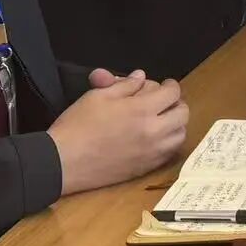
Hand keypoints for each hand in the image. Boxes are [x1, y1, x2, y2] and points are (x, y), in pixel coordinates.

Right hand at [48, 70, 188, 196]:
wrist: (63, 162)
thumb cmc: (77, 125)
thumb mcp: (98, 96)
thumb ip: (125, 85)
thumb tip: (141, 77)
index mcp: (142, 110)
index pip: (173, 93)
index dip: (171, 85)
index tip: (165, 85)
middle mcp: (154, 132)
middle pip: (183, 114)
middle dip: (176, 104)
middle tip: (163, 102)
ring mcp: (152, 153)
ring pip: (180, 135)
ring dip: (175, 124)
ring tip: (160, 120)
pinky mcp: (145, 168)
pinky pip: (169, 153)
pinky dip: (167, 142)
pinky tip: (153, 138)